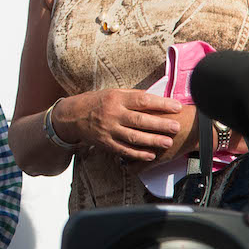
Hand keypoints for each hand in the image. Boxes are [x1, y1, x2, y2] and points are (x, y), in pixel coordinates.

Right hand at [53, 89, 181, 161]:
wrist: (72, 116)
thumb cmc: (97, 102)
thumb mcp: (112, 93)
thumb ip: (133, 97)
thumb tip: (158, 100)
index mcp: (115, 98)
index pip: (142, 100)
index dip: (161, 104)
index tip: (176, 106)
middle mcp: (112, 114)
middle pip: (140, 120)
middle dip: (160, 124)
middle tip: (176, 127)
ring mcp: (108, 130)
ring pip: (133, 137)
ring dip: (152, 140)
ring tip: (167, 142)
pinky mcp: (105, 143)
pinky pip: (124, 150)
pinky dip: (138, 153)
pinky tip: (151, 154)